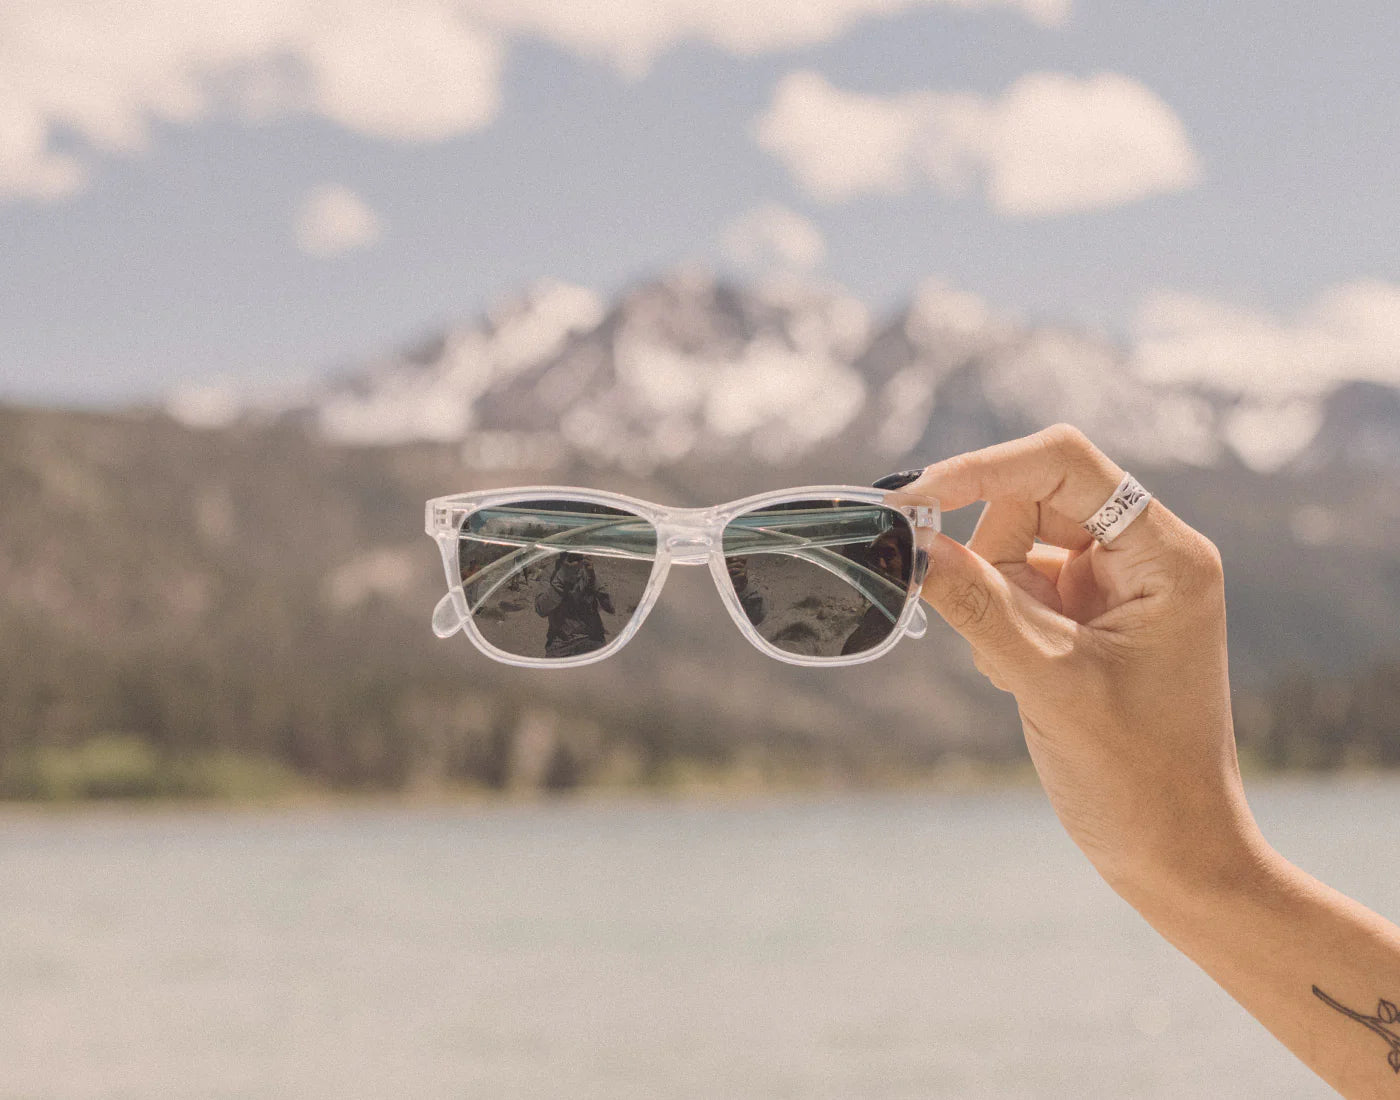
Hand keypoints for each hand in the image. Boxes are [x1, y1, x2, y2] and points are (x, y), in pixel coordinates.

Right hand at [910, 425, 1269, 902]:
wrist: (1175, 854)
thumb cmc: (1137, 778)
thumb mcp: (1047, 681)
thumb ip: (977, 603)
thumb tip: (909, 543)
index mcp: (1165, 555)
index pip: (1063, 465)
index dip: (981, 470)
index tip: (910, 505)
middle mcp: (1146, 556)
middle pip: (1030, 501)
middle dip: (985, 555)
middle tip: (976, 622)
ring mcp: (1115, 586)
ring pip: (1014, 545)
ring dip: (990, 596)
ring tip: (1015, 671)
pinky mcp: (1088, 617)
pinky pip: (1015, 586)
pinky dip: (998, 622)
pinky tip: (1020, 679)